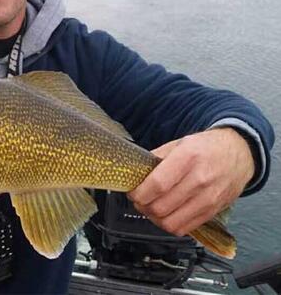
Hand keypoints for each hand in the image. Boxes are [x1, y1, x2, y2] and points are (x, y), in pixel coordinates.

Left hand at [128, 128, 253, 235]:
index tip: (133, 192)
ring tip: (151, 208)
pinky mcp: (213, 212)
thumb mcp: (178, 144)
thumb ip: (155, 159)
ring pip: (170, 222)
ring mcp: (208, 198)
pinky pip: (184, 228)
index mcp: (188, 158)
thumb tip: (135, 174)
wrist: (239, 153)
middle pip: (161, 207)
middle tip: (139, 200)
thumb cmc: (206, 148)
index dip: (139, 194)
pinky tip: (166, 214)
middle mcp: (200, 180)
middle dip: (142, 206)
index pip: (157, 185)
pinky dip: (169, 225)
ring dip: (154, 218)